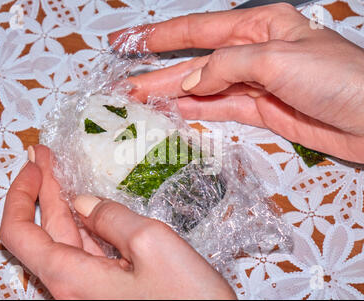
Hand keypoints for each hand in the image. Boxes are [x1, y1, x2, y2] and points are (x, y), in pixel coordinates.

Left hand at [0, 145, 235, 299]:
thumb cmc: (186, 298)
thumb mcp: (151, 244)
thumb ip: (113, 218)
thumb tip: (85, 204)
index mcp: (72, 278)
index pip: (20, 233)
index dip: (21, 194)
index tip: (35, 164)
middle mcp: (74, 287)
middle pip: (45, 232)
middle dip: (43, 190)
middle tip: (44, 156)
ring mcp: (91, 289)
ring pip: (67, 240)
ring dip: (62, 204)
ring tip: (59, 173)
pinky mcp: (109, 287)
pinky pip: (89, 251)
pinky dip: (84, 224)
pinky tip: (87, 207)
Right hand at [108, 3, 363, 162]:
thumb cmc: (335, 77)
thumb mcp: (276, 58)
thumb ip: (227, 66)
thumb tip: (191, 84)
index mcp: (258, 26)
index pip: (199, 30)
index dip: (162, 37)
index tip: (132, 43)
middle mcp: (252, 52)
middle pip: (196, 63)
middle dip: (160, 73)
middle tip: (126, 83)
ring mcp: (254, 84)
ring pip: (204, 89)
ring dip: (173, 95)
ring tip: (141, 101)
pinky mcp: (260, 110)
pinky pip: (220, 108)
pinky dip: (196, 111)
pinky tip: (174, 112)